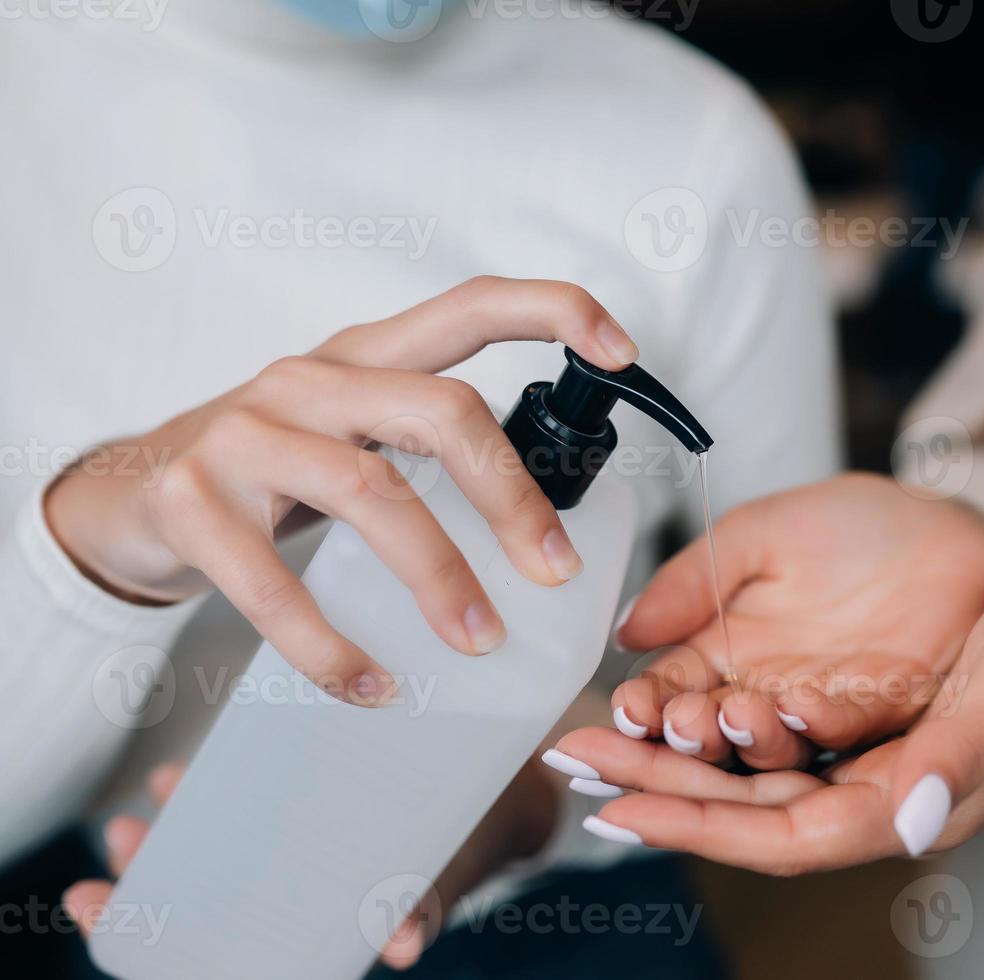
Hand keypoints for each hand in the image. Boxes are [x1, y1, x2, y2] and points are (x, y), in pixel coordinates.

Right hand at [46, 277, 639, 704]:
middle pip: (441, 411)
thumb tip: (540, 526)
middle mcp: (309, 380)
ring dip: (439, 575)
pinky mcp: (191, 502)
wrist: (126, 499)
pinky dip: (330, 646)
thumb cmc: (268, 474)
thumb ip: (426, 456)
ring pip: (370, 492)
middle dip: (513, 496)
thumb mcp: (349, 439)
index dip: (551, 312)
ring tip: (479, 641)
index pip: (468, 307)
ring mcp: (244, 434)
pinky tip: (370, 684)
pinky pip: (275, 585)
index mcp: (363, 358)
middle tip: (555, 572)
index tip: (621, 352)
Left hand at [62, 761, 559, 969]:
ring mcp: (304, 838)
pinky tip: (206, 757)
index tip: (95, 905)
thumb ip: (422, 906)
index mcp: (317, 914)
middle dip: (151, 871)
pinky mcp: (317, 796)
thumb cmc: (474, 842)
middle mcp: (298, 881)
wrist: (511, 798)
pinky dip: (224, 779)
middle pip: (206, 890)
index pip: (220, 936)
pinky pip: (258, 794)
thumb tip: (400, 947)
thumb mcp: (447, 873)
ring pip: (222, 843)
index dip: (148, 930)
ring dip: (181, 823)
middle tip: (116, 846)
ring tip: (155, 790)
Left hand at [552, 567, 983, 873]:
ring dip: (675, 764)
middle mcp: (881, 797)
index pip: (785, 834)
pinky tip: (674, 716)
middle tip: (573, 764)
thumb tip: (907, 821)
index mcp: (912, 802)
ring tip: (600, 742)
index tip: (619, 806)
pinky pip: (776, 748)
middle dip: (659, 791)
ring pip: (753, 782)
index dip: (700, 825)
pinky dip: (718, 736)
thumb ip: (964, 757)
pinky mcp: (868, 732)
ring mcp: (872, 768)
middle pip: (748, 814)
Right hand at [606, 473, 983, 769]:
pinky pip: (855, 723)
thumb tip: (628, 629)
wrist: (945, 518)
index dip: (648, 704)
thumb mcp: (760, 533)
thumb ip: (696, 576)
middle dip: (690, 736)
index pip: (674, 690)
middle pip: (716, 734)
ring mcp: (829, 706)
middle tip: (676, 723)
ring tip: (731, 714)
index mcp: (729, 652)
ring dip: (751, 737)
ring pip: (780, 741)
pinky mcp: (890, 706)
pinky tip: (799, 706)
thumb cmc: (854, 525)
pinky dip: (825, 721)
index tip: (630, 708)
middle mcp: (771, 692)